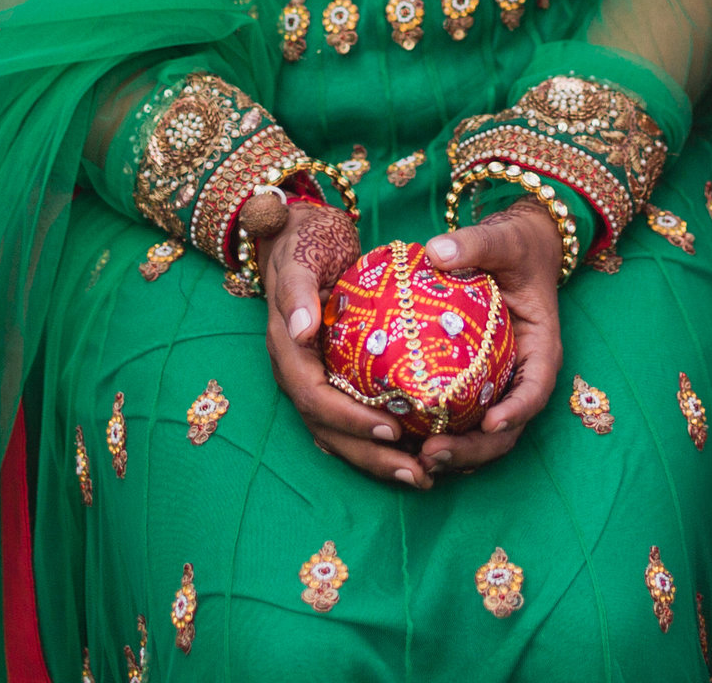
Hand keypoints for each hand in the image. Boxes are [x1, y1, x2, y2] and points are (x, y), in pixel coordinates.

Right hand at [244, 190, 435, 487]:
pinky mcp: (334, 377)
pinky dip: (380, 442)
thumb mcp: (300, 257)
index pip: (315, 399)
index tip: (390, 432)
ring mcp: (315, 379)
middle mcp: (299, 374)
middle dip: (371, 458)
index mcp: (288, 352)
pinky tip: (418, 452)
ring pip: (341, 434)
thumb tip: (300, 330)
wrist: (299, 234)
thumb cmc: (305, 242)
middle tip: (418, 474)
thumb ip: (297, 292)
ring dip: (378, 461)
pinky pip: (354, 419)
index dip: (349, 421)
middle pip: (330, 431)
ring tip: (423, 477)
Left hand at [419, 200, 566, 476]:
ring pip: (484, 436)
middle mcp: (522, 376)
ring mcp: (499, 387)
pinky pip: (462, 421)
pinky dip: (441, 437)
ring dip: (456, 454)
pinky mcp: (476, 388)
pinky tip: (405, 443)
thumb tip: (436, 251)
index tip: (489, 423)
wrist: (512, 251)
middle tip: (432, 453)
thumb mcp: (501, 240)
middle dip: (474, 449)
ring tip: (417, 460)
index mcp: (541, 348)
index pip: (535, 389)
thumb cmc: (513, 247)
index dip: (516, 411)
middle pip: (508, 429)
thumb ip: (474, 243)